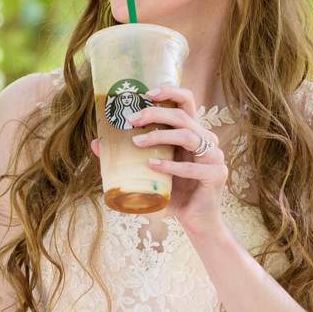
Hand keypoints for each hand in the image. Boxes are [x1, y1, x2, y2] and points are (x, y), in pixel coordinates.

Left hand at [90, 84, 231, 238]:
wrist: (196, 219)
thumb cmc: (174, 190)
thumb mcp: (151, 169)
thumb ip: (129, 154)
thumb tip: (96, 143)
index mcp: (193, 132)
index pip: (187, 102)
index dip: (170, 92)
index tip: (147, 93)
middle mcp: (206, 139)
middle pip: (182, 116)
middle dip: (155, 113)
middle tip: (132, 119)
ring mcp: (214, 156)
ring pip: (187, 136)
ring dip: (159, 136)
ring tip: (136, 142)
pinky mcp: (216, 174)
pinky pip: (192, 168)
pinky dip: (169, 166)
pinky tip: (151, 165)